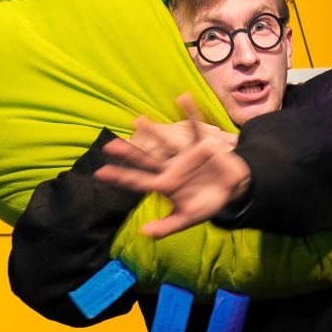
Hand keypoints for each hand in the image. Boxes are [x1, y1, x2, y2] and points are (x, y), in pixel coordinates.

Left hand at [95, 94, 250, 237]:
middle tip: (108, 145)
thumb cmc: (206, 204)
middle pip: (146, 160)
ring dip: (153, 132)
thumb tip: (145, 233)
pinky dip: (191, 113)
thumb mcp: (188, 218)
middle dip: (128, 154)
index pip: (138, 181)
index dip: (120, 177)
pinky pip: (195, 128)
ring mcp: (184, 156)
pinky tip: (183, 98)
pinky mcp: (201, 146)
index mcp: (164, 185)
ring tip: (137, 119)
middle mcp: (170, 168)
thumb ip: (167, 226)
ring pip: (165, 143)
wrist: (231, 190)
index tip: (100, 172)